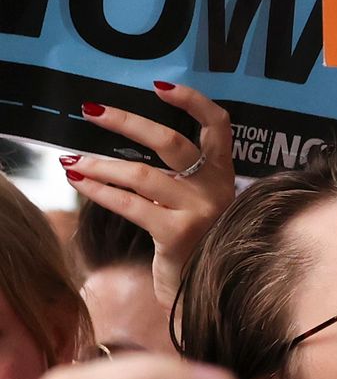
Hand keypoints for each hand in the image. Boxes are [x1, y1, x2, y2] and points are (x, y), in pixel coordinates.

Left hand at [62, 81, 236, 308]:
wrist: (204, 292)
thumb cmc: (194, 244)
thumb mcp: (194, 204)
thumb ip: (178, 178)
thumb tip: (130, 146)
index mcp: (223, 175)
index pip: (219, 127)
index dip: (193, 102)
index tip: (160, 87)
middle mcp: (216, 189)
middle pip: (172, 143)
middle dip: (126, 122)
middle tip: (91, 111)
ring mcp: (200, 212)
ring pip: (142, 175)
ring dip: (100, 165)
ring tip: (72, 161)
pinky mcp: (178, 234)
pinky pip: (130, 205)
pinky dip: (100, 192)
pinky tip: (80, 184)